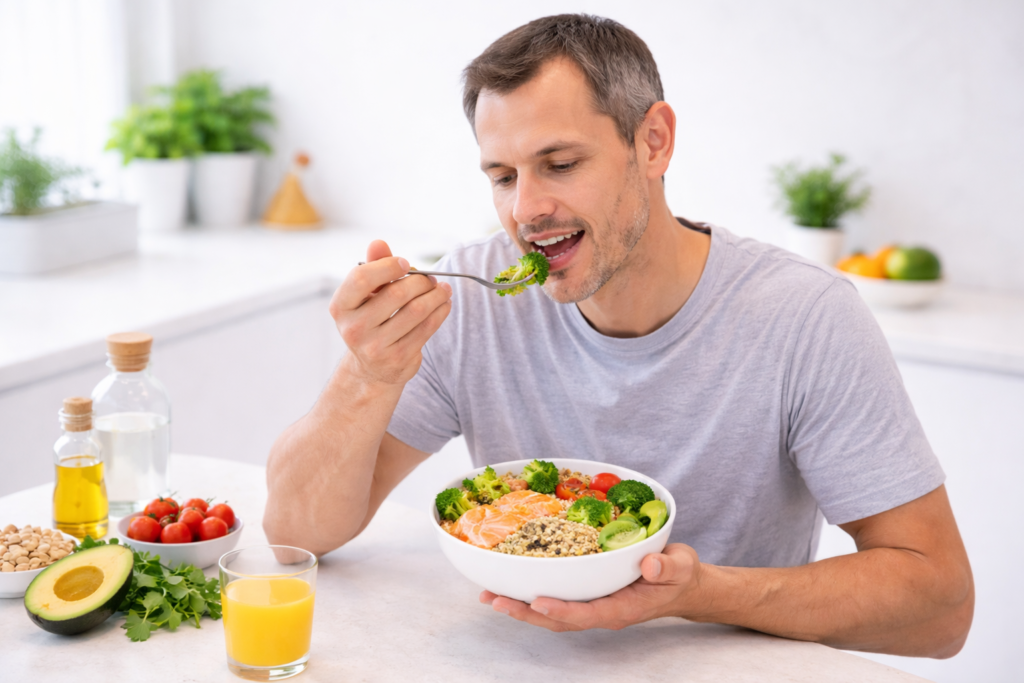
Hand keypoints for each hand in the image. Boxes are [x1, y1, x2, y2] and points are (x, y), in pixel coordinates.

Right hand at [330, 240, 451, 384]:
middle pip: (396, 293)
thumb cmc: (371, 320)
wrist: (373, 368)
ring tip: (443, 289)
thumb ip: (373, 267)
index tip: (405, 264)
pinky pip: (427, 328)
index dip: (387, 266)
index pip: (362, 278)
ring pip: (416, 310)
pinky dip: (440, 312)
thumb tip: (378, 243)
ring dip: (435, 295)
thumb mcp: (367, 295)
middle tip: (431, 279)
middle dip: (420, 281)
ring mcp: (375, 346)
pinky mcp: (398, 358)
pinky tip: (444, 304)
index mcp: (341, 307)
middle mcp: (354, 328)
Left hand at [481, 544, 701, 631]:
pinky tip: (512, 584)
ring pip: (551, 613)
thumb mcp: (680, 566)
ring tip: (490, 595)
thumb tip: (649, 565)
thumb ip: (667, 566)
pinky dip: (531, 595)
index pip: (587, 614)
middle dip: (525, 612)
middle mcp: (602, 610)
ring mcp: (593, 605)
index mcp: (622, 608)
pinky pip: (556, 599)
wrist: (682, 584)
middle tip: (494, 599)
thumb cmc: (679, 575)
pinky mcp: (587, 595)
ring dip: (520, 606)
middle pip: (558, 619)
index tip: (536, 601)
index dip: (560, 609)